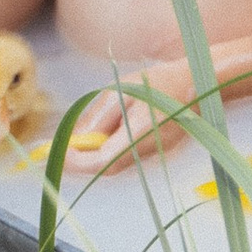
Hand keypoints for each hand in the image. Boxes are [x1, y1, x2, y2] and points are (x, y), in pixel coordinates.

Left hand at [54, 61, 195, 178]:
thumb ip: (97, 119)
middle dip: (80, 159)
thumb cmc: (155, 83)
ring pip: (115, 163)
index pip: (102, 161)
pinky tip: (105, 132)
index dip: (76, 162)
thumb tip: (72, 142)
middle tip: (60, 145)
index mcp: (141, 133)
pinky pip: (126, 157)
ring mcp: (156, 155)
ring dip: (94, 153)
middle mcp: (149, 151)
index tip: (55, 153)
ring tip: (86, 134)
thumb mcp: (120, 92)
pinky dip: (109, 148)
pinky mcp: (157, 153)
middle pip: (107, 167)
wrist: (195, 83)